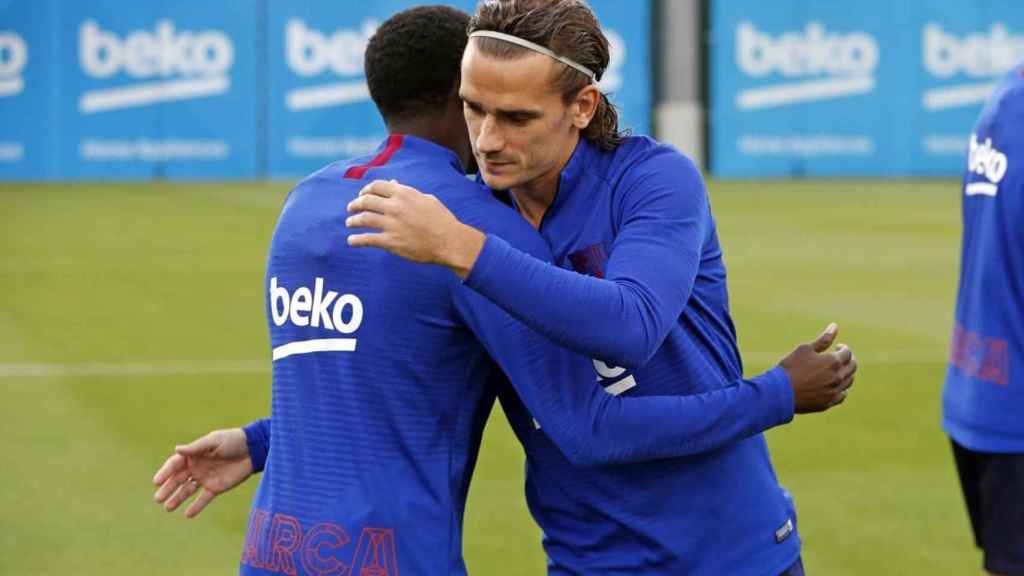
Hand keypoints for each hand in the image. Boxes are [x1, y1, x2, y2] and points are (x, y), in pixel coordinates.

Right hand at [152, 428, 253, 518]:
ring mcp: (205, 478)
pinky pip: (203, 499)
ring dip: (177, 499)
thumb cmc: (233, 440)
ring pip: (187, 491)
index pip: (174, 464)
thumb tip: (176, 449)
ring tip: (168, 508)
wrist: (254, 449)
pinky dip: (196, 507)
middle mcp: (196, 467)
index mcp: (193, 455)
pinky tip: (187, 514)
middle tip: (158, 499)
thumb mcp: (214, 442)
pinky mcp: (216, 488)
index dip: (165, 472)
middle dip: (167, 488)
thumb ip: (196, 448)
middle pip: (178, 479)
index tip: (156, 481)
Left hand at [346, 180, 485, 277]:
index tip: (362, 195)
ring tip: (349, 223)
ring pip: (364, 219)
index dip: (366, 190)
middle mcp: (395, 207)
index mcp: (404, 193)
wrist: (449, 241)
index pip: (377, 186)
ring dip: (353, 220)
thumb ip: (407, 192)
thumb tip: (394, 184)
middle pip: (366, 201)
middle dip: (355, 204)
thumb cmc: (441, 220)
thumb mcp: (426, 199)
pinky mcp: (391, 241)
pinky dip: (357, 240)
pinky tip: (352, 241)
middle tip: (351, 208)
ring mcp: (392, 224)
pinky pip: (368, 239)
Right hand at [779, 323, 857, 413]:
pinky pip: (842, 395)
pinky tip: (834, 385)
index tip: (837, 347)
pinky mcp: (829, 402)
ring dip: (846, 373)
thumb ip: (823, 339)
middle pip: (852, 367)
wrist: (781, 392)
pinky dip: (841, 389)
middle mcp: (838, 377)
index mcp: (833, 362)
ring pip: (849, 381)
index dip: (844, 348)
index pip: (847, 353)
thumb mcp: (805, 349)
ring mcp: (834, 391)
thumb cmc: (791, 367)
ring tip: (837, 370)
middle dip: (848, 360)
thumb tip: (835, 326)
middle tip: (840, 358)